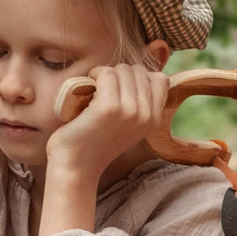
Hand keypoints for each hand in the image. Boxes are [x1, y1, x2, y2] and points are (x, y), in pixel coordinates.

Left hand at [44, 63, 168, 182]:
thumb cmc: (96, 141)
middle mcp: (146, 115)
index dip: (139, 78)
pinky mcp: (109, 107)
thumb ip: (140, 104)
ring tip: (95, 90)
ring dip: (105, 74)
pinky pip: (106, 73)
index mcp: (154, 119)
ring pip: (123, 70)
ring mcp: (130, 110)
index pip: (160, 79)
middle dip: (120, 75)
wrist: (76, 165)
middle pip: (139, 71)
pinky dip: (94, 75)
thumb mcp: (128, 125)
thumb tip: (145, 73)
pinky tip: (87, 88)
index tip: (121, 91)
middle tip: (103, 91)